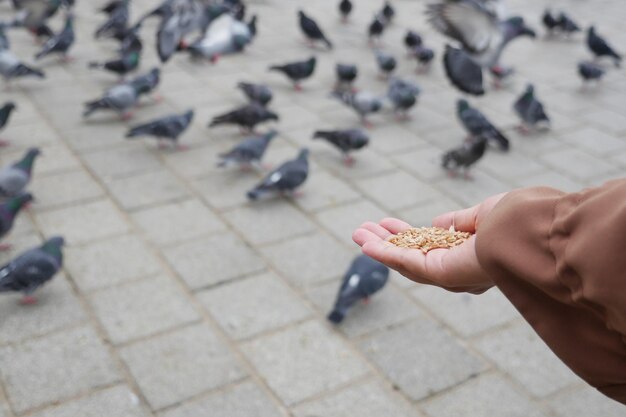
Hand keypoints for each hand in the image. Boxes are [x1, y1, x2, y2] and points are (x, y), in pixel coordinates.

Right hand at [352, 193, 506, 292]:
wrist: (536, 231)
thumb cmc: (520, 221)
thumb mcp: (484, 213)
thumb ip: (460, 221)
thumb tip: (437, 224)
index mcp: (470, 254)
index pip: (430, 246)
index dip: (406, 234)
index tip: (387, 223)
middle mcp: (459, 269)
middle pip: (412, 257)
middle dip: (387, 242)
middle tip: (362, 229)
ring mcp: (451, 274)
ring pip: (406, 261)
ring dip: (380, 247)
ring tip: (356, 233)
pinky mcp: (443, 274)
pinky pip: (408, 264)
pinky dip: (386, 254)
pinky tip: (366, 244)